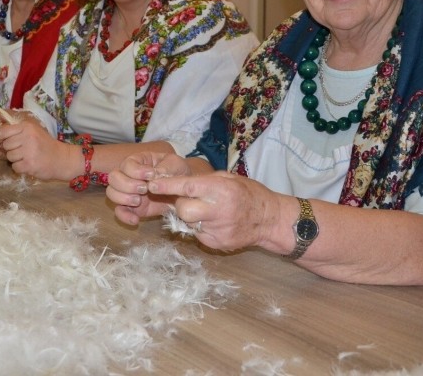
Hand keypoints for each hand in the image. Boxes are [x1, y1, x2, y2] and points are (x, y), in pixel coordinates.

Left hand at [0, 120, 71, 179]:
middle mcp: (27, 137)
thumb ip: (17, 131)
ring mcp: (28, 151)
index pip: (4, 132)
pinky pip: (15, 167)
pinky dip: (20, 168)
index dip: (5, 138)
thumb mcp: (34, 132)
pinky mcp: (29, 164)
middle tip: (24, 151)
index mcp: (27, 127)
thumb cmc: (46, 145)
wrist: (62, 159)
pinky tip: (29, 165)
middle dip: (12, 150)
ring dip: (16, 160)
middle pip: (6, 145)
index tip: (11, 142)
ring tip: (28, 158)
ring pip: (9, 157)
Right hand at [106, 152, 190, 224]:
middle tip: (144, 189)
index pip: (127, 164)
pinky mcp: (131, 207)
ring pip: (112, 193)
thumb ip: (166, 168)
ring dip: (123, 198)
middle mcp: (128, 175)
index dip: (136, 170)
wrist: (184, 193)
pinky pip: (119, 212)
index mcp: (138, 161)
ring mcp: (128, 192)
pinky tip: (135, 220)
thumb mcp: (176, 165)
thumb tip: (153, 176)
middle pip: (113, 177)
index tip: (151, 175)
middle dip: (127, 184)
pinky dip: (124, 216)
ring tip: (139, 201)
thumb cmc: (178, 174)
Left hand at [146, 171, 282, 250]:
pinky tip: (213, 222)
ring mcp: (218, 230)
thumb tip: (176, 181)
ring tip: (205, 211)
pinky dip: (200, 227)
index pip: (187, 187)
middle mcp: (218, 210)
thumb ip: (204, 181)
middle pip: (183, 209)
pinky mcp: (217, 243)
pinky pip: (197, 234)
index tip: (152, 184)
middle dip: (180, 204)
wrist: (270, 220)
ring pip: (188, 223)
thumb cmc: (249, 193)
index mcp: (221, 190)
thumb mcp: (229, 178)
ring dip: (190, 216)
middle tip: (189, 200)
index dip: (167, 185)